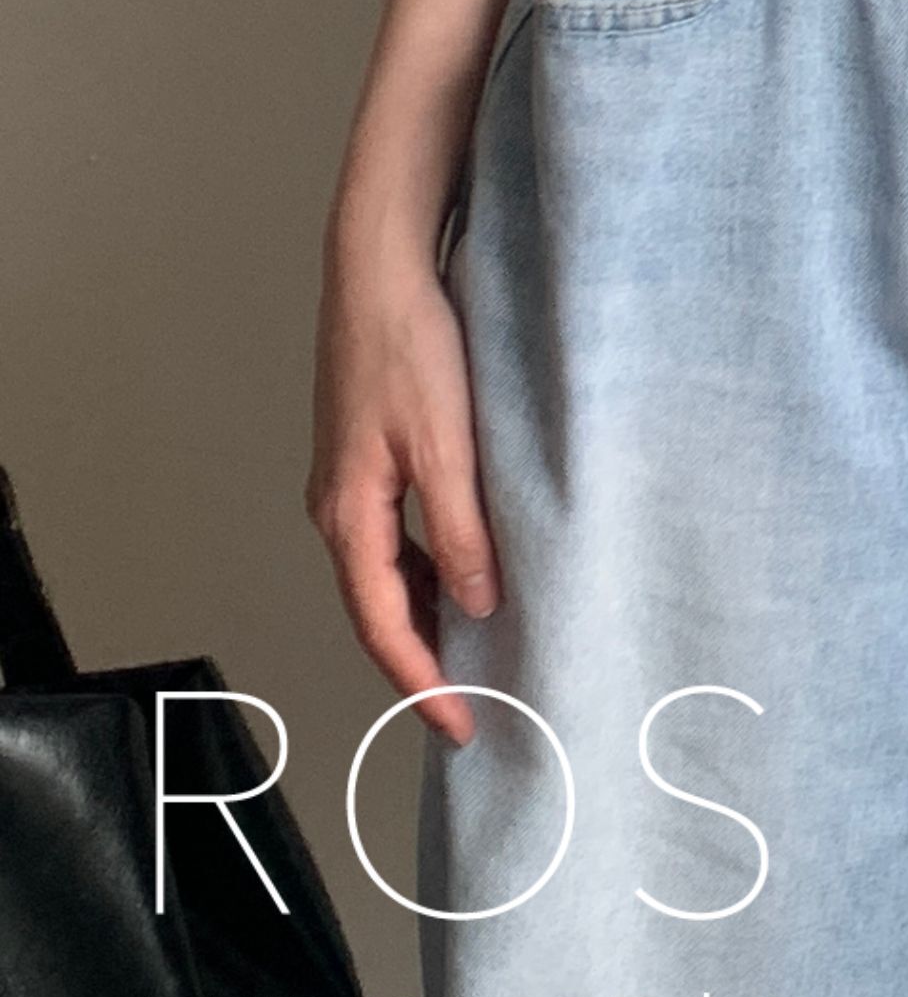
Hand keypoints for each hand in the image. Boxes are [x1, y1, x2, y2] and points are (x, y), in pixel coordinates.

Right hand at [308, 231, 496, 747]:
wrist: (381, 268)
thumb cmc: (411, 347)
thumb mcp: (449, 445)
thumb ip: (465, 529)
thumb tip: (481, 606)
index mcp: (349, 516)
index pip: (384, 626)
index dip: (422, 683)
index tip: (461, 727)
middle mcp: (337, 508)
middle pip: (379, 609)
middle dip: (422, 662)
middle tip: (473, 706)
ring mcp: (348, 482)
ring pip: (387, 573)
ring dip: (428, 615)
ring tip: (479, 652)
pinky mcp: (367, 454)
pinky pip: (395, 535)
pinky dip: (429, 567)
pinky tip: (467, 569)